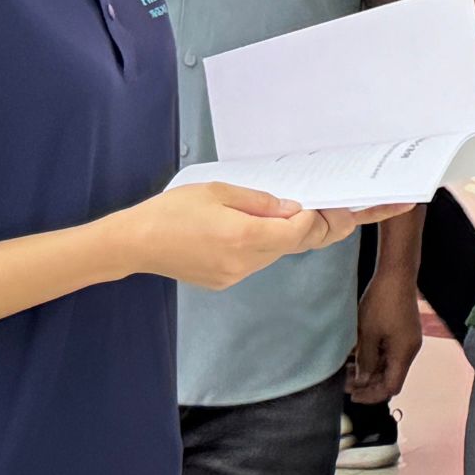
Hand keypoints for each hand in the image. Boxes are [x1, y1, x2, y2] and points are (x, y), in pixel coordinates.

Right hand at [118, 183, 340, 290]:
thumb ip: (260, 202)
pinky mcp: (224, 282)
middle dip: (315, 229)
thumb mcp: (220, 192)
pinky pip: (256, 262)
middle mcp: (244, 262)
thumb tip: (292, 209)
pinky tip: (259, 230)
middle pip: (292, 247)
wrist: (136, 243)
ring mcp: (234, 276)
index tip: (327, 203)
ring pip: (275, 255)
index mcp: (245, 237)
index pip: (298, 232)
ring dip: (287, 237)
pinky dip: (264, 246)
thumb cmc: (173, 211)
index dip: (316, 217)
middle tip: (338, 213)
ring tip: (296, 215)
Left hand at [347, 273, 423, 402]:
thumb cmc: (382, 302)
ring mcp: (407, 340)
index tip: (353, 395)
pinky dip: (374, 357)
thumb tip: (363, 381)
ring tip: (346, 368)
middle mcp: (409, 349)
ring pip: (388, 365)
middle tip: (344, 382)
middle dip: (368, 382)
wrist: (396, 274)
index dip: (372, 395)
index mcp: (404, 353)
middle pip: (390, 377)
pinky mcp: (403, 332)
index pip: (391, 387)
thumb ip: (366, 361)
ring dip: (369, 369)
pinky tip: (356, 354)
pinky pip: (388, 352)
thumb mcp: (367, 334)